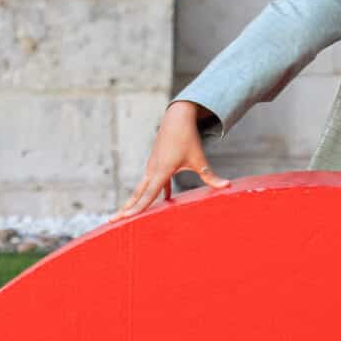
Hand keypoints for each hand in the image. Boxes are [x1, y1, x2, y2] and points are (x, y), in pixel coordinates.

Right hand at [110, 100, 230, 220]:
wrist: (176, 118)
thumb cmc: (188, 138)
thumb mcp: (200, 159)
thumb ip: (210, 176)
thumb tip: (227, 186)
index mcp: (161, 171)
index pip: (148, 194)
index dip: (137, 207)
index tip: (125, 217)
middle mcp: (152, 170)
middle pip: (137, 194)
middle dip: (126, 208)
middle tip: (112, 221)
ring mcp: (152, 167)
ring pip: (141, 189)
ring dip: (134, 202)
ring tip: (124, 215)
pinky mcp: (155, 165)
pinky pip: (150, 183)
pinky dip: (150, 193)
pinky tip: (163, 200)